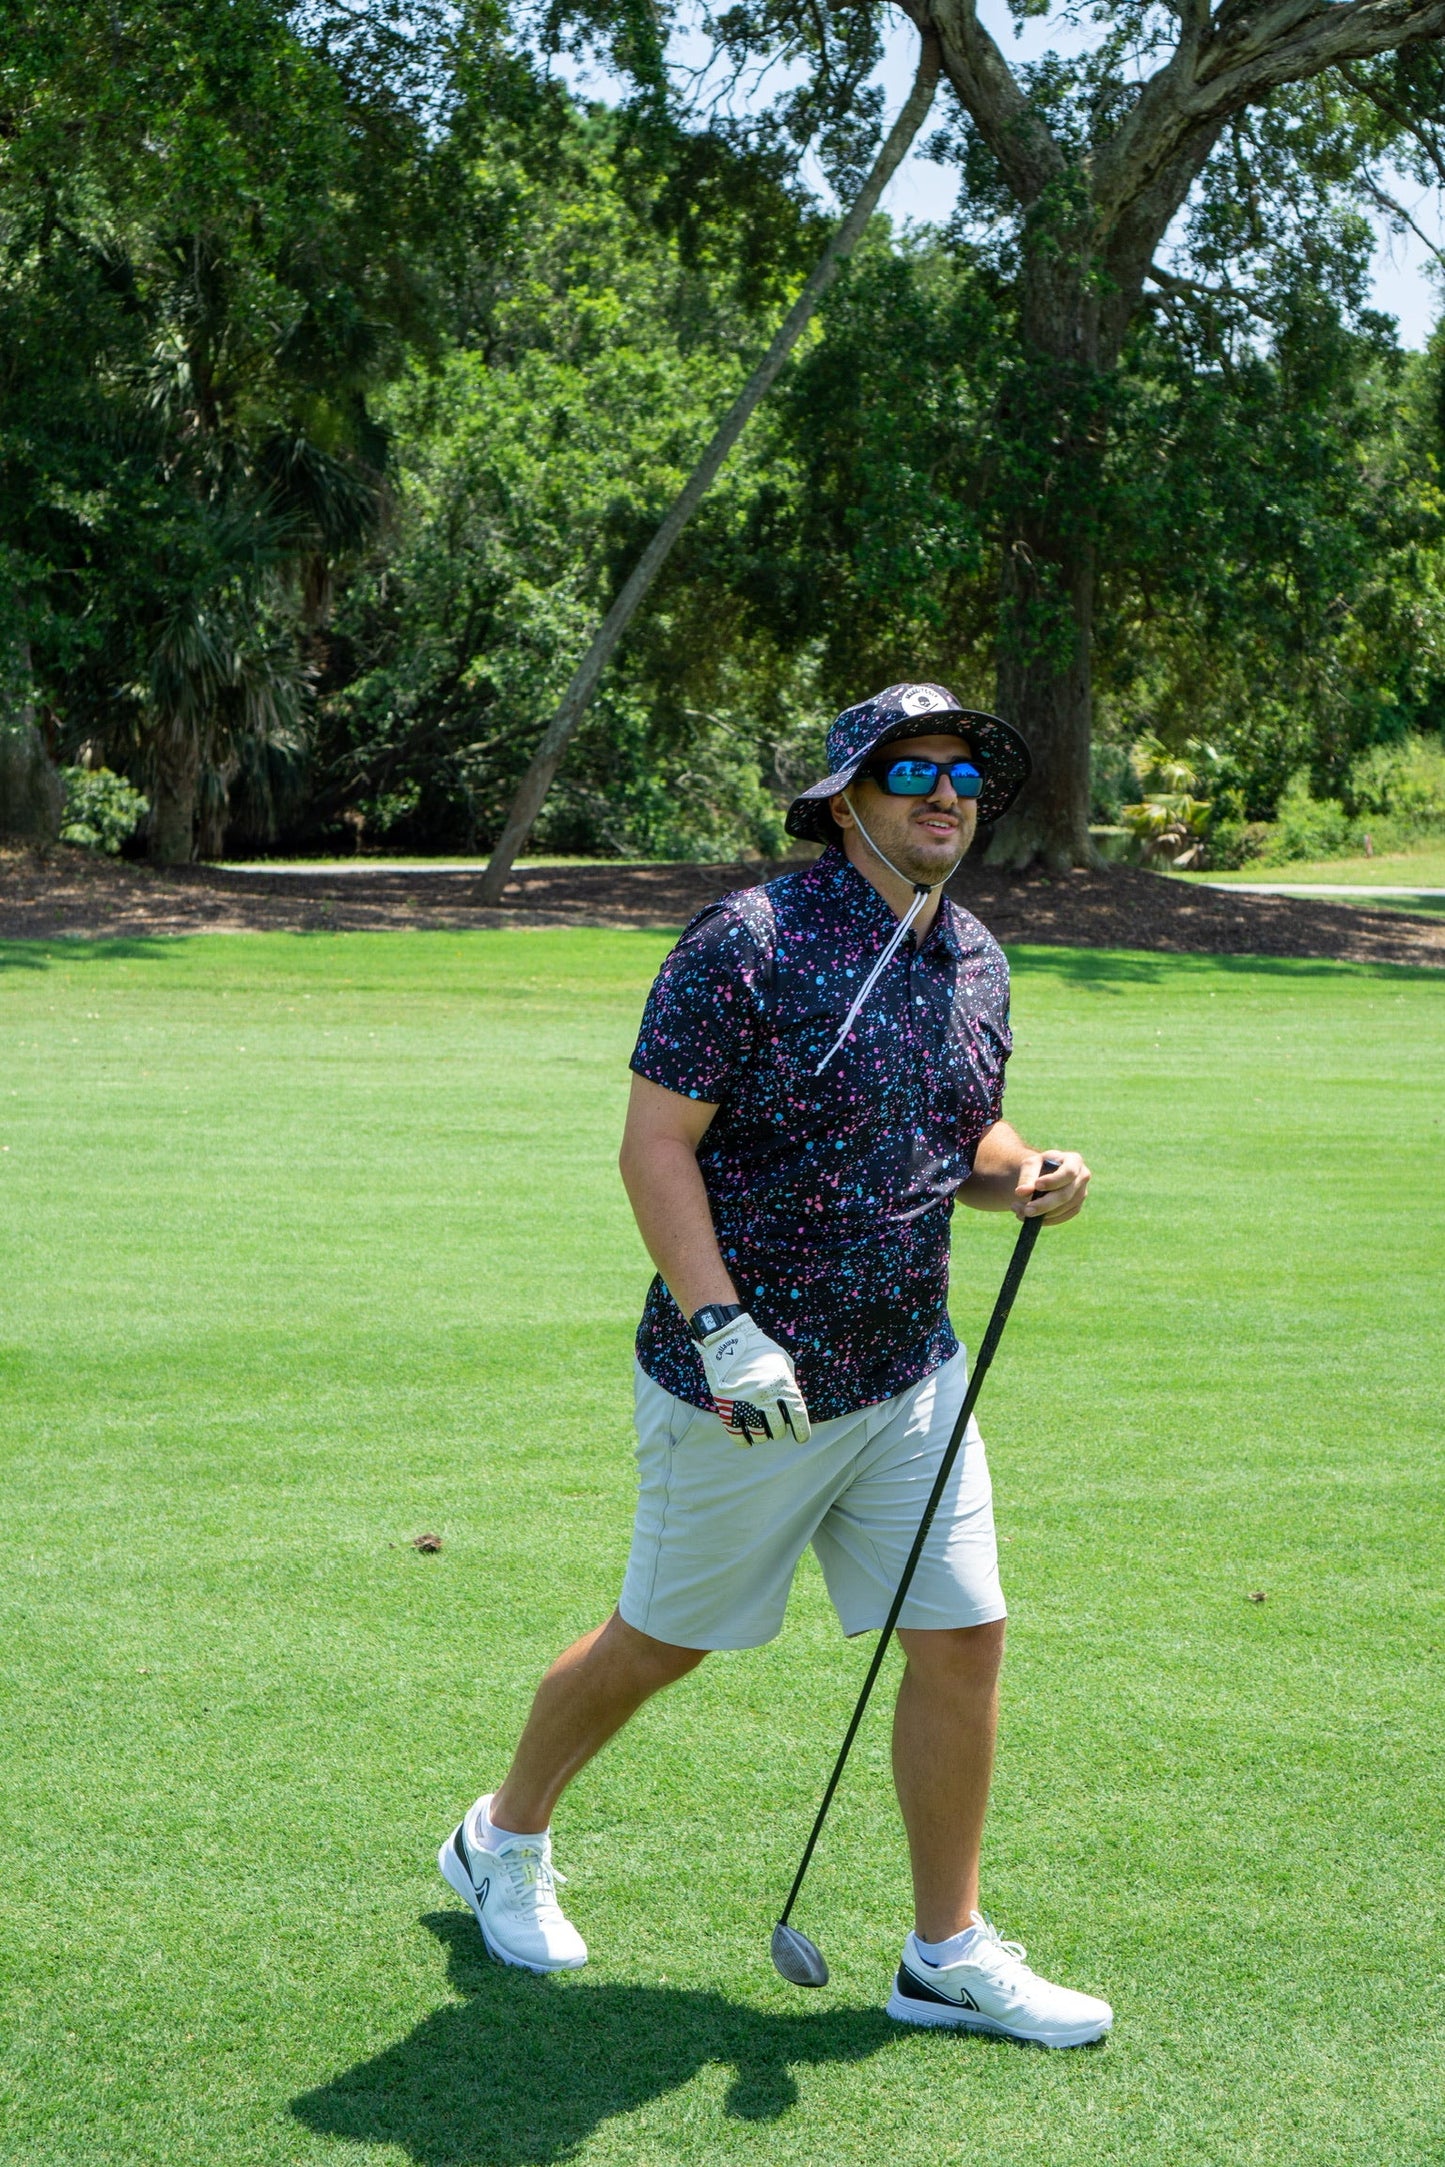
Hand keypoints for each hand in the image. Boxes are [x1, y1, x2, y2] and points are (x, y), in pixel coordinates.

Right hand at [697, 1314, 811, 1445]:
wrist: (729, 1338)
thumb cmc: (759, 1348)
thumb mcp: (782, 1361)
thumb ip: (789, 1383)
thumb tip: (791, 1405)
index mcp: (783, 1384)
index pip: (798, 1416)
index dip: (802, 1432)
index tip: (801, 1439)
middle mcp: (766, 1396)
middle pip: (778, 1429)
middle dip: (779, 1431)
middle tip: (776, 1428)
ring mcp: (746, 1402)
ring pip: (759, 1434)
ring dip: (762, 1436)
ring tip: (762, 1432)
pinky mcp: (727, 1405)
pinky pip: (737, 1433)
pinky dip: (743, 1440)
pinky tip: (747, 1440)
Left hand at [1014, 1149, 1089, 1224]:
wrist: (1044, 1175)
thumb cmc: (1038, 1166)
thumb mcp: (1031, 1165)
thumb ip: (1027, 1177)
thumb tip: (1021, 1192)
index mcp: (1074, 1160)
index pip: (1068, 1172)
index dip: (1054, 1181)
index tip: (1036, 1185)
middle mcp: (1082, 1177)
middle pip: (1065, 1194)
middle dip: (1044, 1204)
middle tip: (1026, 1210)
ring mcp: (1081, 1194)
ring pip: (1063, 1209)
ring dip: (1041, 1214)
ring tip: (1019, 1211)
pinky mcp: (1076, 1207)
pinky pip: (1062, 1217)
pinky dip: (1045, 1220)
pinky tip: (1030, 1218)